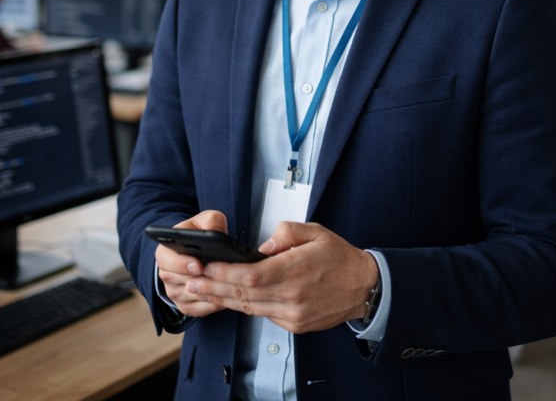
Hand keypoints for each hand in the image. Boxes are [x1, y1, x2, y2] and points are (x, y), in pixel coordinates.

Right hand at [155, 210, 228, 317]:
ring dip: (207, 292)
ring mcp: (174, 292)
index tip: (198, 264)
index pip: (166, 260)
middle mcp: (166, 274)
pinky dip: (211, 305)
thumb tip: (216, 230)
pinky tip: (225, 296)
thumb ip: (211, 221)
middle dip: (199, 279)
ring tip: (227, 285)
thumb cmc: (201, 233)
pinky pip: (197, 310)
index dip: (181, 264)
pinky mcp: (185, 305)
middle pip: (177, 281)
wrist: (199, 250)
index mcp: (165, 252)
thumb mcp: (206, 220)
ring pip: (189, 296)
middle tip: (218, 276)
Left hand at [191, 222, 378, 333]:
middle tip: (192, 280)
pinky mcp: (295, 325)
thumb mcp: (316, 231)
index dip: (224, 273)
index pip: (251, 275)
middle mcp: (292, 296)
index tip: (206, 266)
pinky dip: (246, 306)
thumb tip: (263, 245)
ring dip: (224, 298)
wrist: (364, 287)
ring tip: (203, 289)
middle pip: (244, 294)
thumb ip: (286, 232)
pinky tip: (232, 297)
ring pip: (250, 308)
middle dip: (214, 287)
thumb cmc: (340, 258)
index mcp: (296, 270)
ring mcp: (293, 314)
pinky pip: (264, 315)